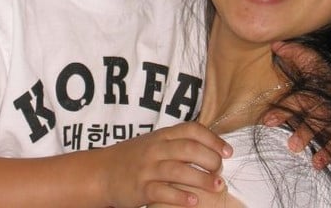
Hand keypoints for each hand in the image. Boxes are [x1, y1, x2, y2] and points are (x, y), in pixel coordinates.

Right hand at [99, 121, 231, 206]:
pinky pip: (162, 191)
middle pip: (188, 148)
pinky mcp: (140, 188)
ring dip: (201, 178)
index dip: (212, 139)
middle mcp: (156, 148)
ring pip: (178, 170)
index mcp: (163, 135)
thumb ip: (178, 143)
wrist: (102, 172)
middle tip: (221, 169)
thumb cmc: (134, 157)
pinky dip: (180, 197)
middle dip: (210, 158)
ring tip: (218, 185)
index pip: (192, 130)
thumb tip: (211, 148)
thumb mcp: (155, 142)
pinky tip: (194, 201)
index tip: (228, 151)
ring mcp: (148, 168)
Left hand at [263, 41, 330, 195]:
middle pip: (316, 123)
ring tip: (316, 162)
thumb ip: (293, 53)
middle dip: (305, 133)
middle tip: (293, 144)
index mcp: (314, 96)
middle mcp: (328, 112)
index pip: (296, 103)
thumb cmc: (329, 75)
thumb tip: (275, 43)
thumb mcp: (310, 59)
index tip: (266, 121)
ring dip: (327, 152)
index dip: (281, 112)